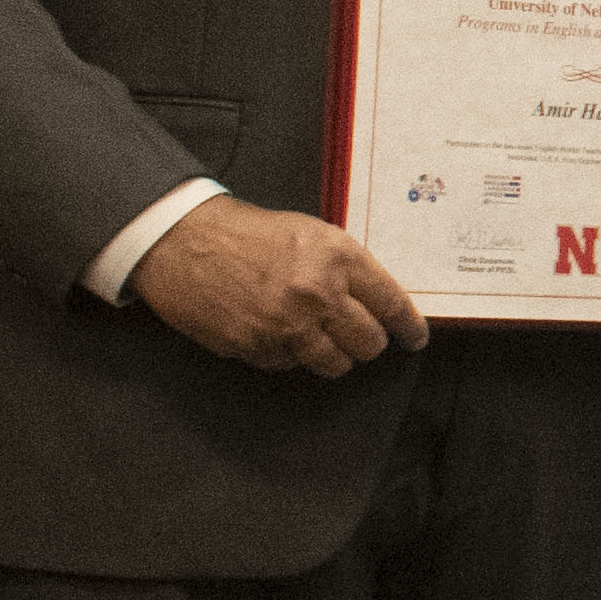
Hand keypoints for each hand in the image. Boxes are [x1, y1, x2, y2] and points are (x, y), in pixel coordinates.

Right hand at [131, 199, 426, 377]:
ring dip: (334, 356)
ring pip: (336, 363)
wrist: (185, 241)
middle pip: (369, 342)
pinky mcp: (256, 347)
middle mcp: (318, 294)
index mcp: (339, 258)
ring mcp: (287, 325)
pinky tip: (277, 332)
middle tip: (359, 336)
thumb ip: (348, 267)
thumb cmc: (248, 233)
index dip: (409, 326)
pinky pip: (291, 365)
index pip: (392, 304)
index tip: (415, 338)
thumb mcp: (312, 234)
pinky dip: (290, 355)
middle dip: (368, 342)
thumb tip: (380, 301)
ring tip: (319, 338)